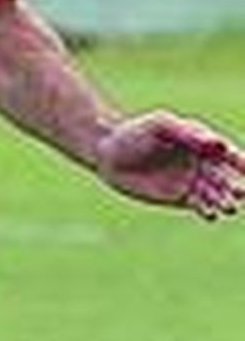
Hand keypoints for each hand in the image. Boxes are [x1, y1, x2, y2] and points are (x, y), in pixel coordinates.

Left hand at [96, 111, 244, 217]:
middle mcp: (201, 163)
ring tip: (230, 207)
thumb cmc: (134, 133)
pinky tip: (211, 214)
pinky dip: (208, 210)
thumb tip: (218, 143)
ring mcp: (191, 181)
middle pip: (226, 177)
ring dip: (225, 201)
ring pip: (216, 194)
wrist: (108, 154)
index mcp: (201, 143)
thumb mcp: (160, 126)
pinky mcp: (179, 198)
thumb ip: (188, 134)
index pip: (228, 155)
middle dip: (235, 186)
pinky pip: (200, 206)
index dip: (240, 163)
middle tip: (241, 194)